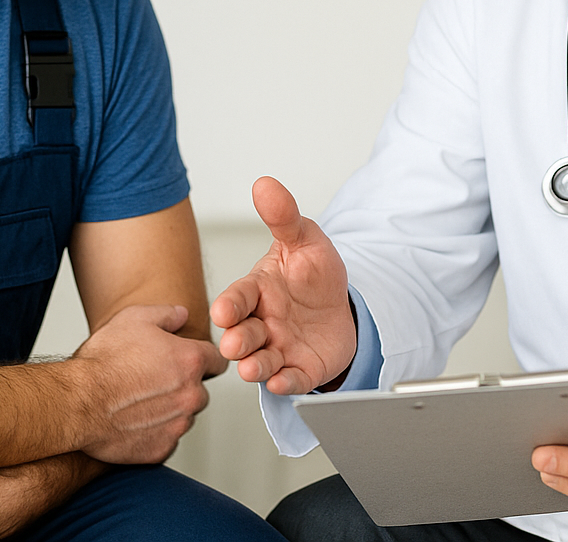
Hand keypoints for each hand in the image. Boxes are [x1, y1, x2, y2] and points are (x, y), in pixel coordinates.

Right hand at [70, 303, 224, 463]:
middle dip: (183, 386)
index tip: (192, 361)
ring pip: (184, 416)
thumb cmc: (102, 363)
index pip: (218, 361)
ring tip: (139, 401)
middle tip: (153, 381)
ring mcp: (177, 425)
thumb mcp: (134, 318)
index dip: (203, 358)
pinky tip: (133, 420)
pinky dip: (155, 432)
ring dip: (170, 409)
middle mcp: (190, 395)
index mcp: (190, 362)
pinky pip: (167, 439)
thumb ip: (167, 314)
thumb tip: (182, 314)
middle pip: (200, 391)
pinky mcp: (161, 449)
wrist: (76, 403)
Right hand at [211, 176, 356, 393]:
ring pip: (259, 362)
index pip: (237, 298)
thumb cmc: (314, 274)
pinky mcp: (298, 369)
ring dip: (254, 367)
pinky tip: (283, 382)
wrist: (343, 308)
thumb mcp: (305, 240)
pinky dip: (285, 384)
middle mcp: (261, 322)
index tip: (224, 312)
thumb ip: (284, 216)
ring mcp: (278, 348)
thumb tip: (264, 184)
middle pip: (241, 335)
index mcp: (258, 290)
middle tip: (236, 343)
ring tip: (254, 368)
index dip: (229, 305)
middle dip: (237, 341)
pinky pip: (289, 380)